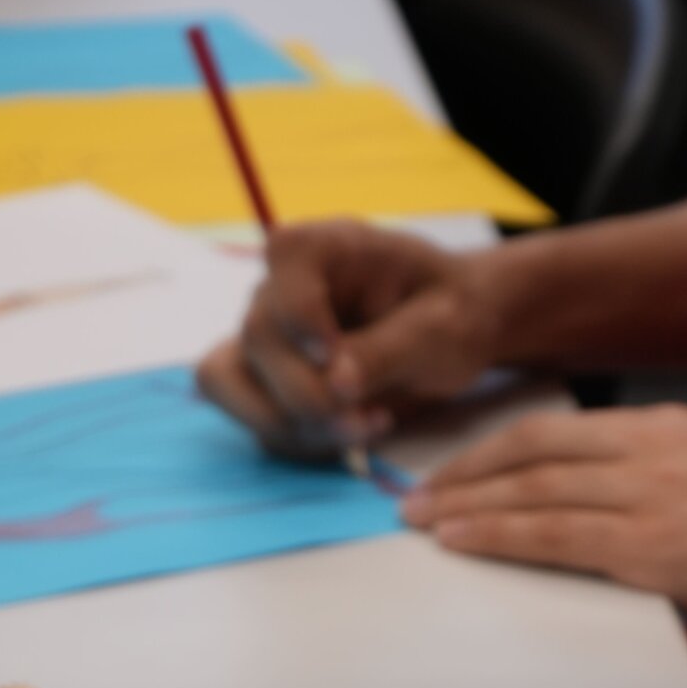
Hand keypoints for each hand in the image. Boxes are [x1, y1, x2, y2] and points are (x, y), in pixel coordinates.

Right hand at [195, 222, 503, 457]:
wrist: (451, 338)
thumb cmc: (451, 314)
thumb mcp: (441, 327)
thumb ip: (389, 348)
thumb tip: (337, 383)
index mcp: (327, 247)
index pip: (284, 259)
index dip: (300, 316)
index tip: (334, 358)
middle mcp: (282, 286)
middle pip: (259, 338)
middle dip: (309, 395)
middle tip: (369, 421)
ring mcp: (265, 336)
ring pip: (235, 384)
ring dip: (297, 425)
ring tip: (362, 429)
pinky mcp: (262, 382)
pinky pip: (251, 418)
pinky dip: (296, 440)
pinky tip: (346, 435)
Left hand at [403, 405, 686, 653]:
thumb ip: (663, 496)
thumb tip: (606, 526)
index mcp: (673, 430)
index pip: (559, 429)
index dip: (495, 449)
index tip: (454, 470)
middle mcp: (656, 450)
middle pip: (532, 450)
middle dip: (463, 472)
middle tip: (414, 496)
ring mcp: (654, 497)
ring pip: (533, 491)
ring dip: (464, 505)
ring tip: (418, 522)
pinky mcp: (656, 551)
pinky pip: (554, 536)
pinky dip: (496, 536)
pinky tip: (459, 541)